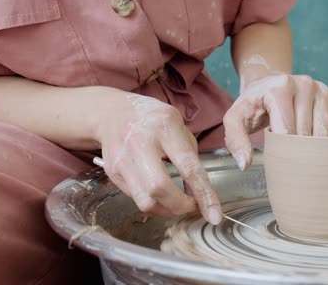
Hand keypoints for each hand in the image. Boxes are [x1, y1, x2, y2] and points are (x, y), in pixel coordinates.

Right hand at [96, 93, 221, 223]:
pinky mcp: (113, 174)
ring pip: (145, 202)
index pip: (188, 167)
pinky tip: (162, 197)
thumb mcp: (179, 127)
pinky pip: (136, 199)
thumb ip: (191, 158)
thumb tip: (200, 194)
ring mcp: (123, 161)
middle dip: (181, 206)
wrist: (113, 113)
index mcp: (165, 129)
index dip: (204, 194)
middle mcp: (140, 145)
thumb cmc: (154, 120)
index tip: (214, 214)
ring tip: (178, 204)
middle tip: (193, 206)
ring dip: (167, 210)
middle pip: (160, 189)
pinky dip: (154, 204)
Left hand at [223, 74, 327, 169]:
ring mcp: (321, 87)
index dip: (283, 149)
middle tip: (294, 160)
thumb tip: (246, 164)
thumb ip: (235, 139)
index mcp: (279, 87)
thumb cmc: (253, 104)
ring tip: (311, 157)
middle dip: (301, 150)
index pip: (287, 129)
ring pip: (327, 126)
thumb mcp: (235, 118)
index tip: (279, 158)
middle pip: (308, 131)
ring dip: (320, 146)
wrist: (266, 81)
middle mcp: (303, 83)